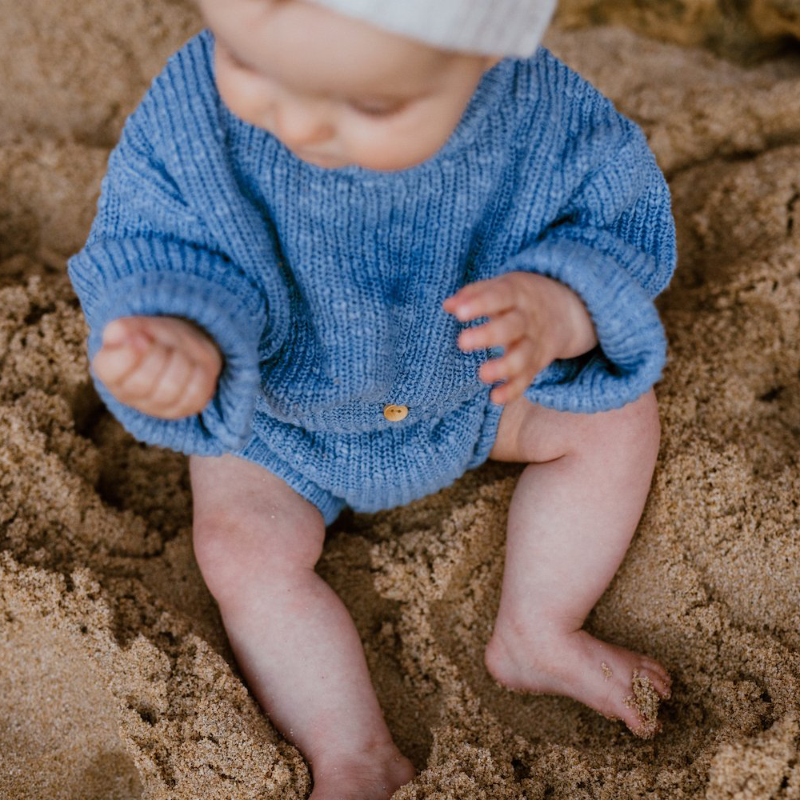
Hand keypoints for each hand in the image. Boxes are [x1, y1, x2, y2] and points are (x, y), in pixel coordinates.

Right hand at [92, 315, 222, 419]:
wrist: (180, 346)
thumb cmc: (153, 337)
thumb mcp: (138, 326)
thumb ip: (124, 329)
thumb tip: (117, 333)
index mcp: (109, 371)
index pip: (111, 369)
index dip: (129, 353)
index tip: (142, 337)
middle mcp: (129, 395)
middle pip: (142, 382)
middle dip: (158, 355)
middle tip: (162, 342)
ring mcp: (158, 406)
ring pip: (170, 388)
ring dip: (179, 362)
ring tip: (177, 351)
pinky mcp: (185, 408)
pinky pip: (195, 393)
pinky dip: (198, 372)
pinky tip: (192, 363)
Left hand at [442, 271, 596, 404]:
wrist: (569, 310)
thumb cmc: (522, 298)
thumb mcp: (503, 286)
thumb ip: (474, 294)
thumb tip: (448, 305)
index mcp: (517, 294)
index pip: (499, 296)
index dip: (480, 304)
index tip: (460, 313)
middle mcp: (528, 319)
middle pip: (511, 327)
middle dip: (488, 335)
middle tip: (462, 342)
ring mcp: (534, 343)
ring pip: (522, 357)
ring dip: (503, 367)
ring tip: (482, 374)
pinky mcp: (537, 364)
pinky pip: (526, 379)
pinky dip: (512, 391)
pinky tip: (495, 397)